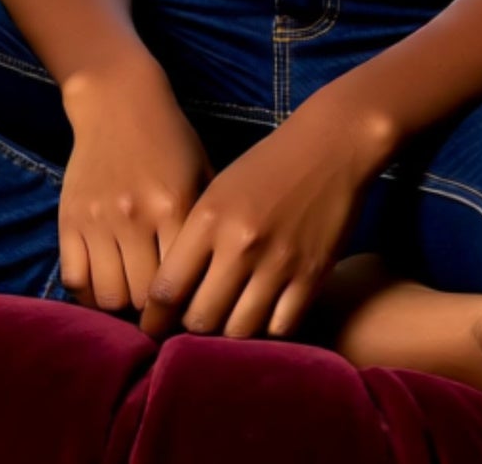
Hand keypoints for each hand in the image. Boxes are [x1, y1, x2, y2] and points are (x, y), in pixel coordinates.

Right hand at [58, 56, 213, 316]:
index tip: (190, 313)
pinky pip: (74, 279)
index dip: (187, 308)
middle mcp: (135, 216)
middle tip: (162, 312)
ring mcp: (98, 219)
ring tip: (133, 298)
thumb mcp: (203, 174)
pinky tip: (105, 286)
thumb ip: (209, 228)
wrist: (118, 100)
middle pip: (144, 299)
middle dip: (155, 313)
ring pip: (108, 297)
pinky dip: (89, 295)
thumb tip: (221, 285)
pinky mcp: (69, 218)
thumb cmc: (170, 141)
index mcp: (175, 205)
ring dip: (122, 305)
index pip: (182, 284)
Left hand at [137, 92, 389, 342]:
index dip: (154, 319)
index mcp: (208, 218)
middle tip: (191, 327)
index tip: (151, 329)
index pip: (167, 288)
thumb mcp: (217, 190)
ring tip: (226, 324)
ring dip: (229, 334)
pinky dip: (267, 330)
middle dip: (191, 329)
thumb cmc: (266, 165)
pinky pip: (281, 328)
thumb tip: (171, 293)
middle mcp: (240, 244)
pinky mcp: (313, 276)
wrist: (330, 147)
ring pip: (240, 330)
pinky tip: (262, 318)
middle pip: (201, 318)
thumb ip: (194, 238)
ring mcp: (279, 263)